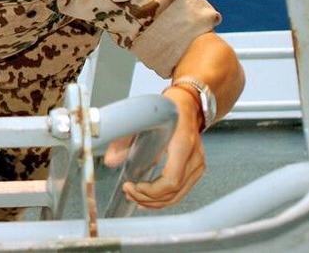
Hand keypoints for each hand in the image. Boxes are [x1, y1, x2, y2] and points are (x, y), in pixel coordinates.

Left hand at [104, 86, 205, 208]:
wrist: (186, 105)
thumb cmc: (166, 110)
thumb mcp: (141, 120)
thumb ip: (124, 140)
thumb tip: (110, 160)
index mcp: (182, 144)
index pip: (172, 179)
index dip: (151, 190)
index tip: (132, 186)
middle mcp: (194, 157)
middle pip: (174, 191)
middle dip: (148, 198)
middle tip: (129, 193)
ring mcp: (198, 165)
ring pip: (178, 195)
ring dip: (155, 202)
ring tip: (135, 197)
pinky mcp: (196, 169)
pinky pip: (181, 191)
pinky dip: (164, 199)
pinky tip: (148, 199)